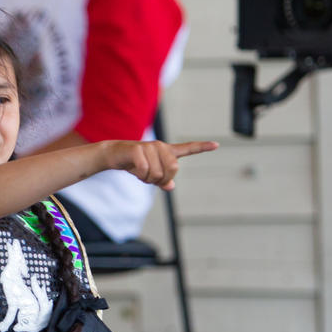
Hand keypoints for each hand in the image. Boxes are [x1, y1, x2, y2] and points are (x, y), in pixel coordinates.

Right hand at [102, 139, 218, 190]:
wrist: (114, 154)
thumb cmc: (134, 164)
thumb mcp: (150, 174)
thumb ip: (162, 180)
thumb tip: (171, 186)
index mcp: (167, 152)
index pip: (187, 149)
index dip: (202, 147)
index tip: (217, 145)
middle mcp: (161, 147)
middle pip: (173, 169)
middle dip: (161, 179)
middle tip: (150, 178)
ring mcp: (150, 147)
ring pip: (157, 173)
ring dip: (148, 179)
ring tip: (140, 172)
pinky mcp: (138, 149)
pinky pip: (145, 170)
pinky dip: (140, 175)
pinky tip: (135, 170)